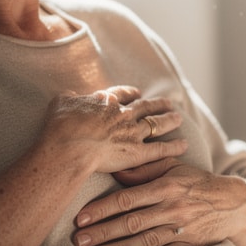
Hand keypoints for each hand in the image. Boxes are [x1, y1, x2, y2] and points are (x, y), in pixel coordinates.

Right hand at [42, 85, 187, 174]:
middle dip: (157, 104)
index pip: (123, 94)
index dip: (131, 93)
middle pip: (145, 106)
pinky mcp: (137, 153)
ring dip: (168, 120)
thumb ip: (70, 98)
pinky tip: (184, 145)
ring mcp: (132, 133)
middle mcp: (123, 114)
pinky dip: (173, 147)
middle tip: (168, 102)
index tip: (138, 93)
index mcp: (105, 101)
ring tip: (178, 118)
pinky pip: (160, 149)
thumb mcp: (60, 103)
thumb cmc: (60, 126)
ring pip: (156, 124)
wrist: (69, 146)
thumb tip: (71, 97)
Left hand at [72, 161, 245, 245]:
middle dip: (103, 232)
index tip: (81, 217)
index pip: (128, 199)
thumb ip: (144, 169)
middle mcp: (172, 209)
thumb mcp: (174, 167)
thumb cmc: (197, 182)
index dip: (102, 209)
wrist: (235, 204)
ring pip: (144, 242)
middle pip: (131, 223)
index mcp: (166, 187)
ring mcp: (181, 229)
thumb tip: (115, 169)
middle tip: (78, 241)